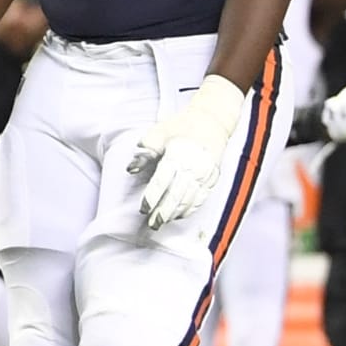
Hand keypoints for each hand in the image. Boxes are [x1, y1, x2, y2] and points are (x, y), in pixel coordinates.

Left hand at [127, 75, 242, 229]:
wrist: (212, 121)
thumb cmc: (183, 125)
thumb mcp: (159, 132)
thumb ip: (146, 151)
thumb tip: (132, 168)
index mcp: (178, 156)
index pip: (162, 183)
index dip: (152, 198)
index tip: (143, 209)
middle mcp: (193, 168)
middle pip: (176, 196)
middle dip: (163, 212)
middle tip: (152, 224)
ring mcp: (205, 174)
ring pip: (190, 200)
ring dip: (176, 213)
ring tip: (163, 222)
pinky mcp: (213, 178)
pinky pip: (202, 198)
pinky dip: (191, 208)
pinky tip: (181, 214)